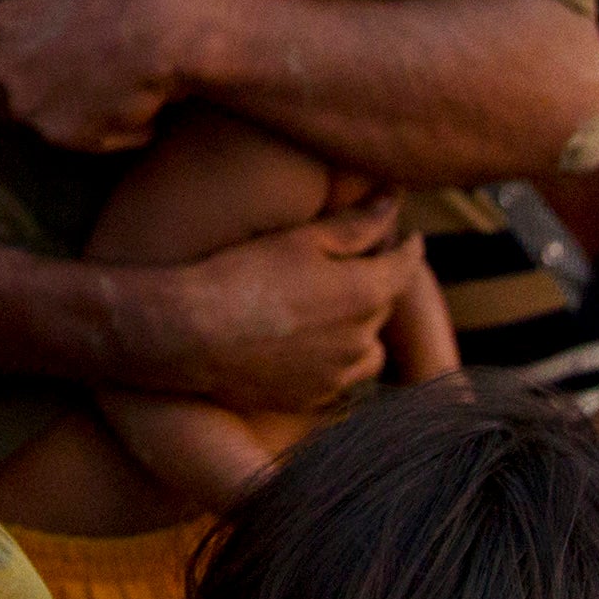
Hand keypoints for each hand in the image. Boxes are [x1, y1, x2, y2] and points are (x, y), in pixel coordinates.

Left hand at [0, 0, 208, 154]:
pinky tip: (140, 108)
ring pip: (46, 127)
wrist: (164, 28)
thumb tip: (51, 39)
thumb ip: (43, 25)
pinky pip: (89, 142)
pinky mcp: (63, 138)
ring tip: (120, 94)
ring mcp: (28, 109)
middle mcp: (1, 72)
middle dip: (35, 101)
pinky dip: (114, 133)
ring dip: (76, 119)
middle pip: (5, 104)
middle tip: (79, 89)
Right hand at [136, 207, 426, 421]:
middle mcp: (360, 339)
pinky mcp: (312, 398)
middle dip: (375, 284)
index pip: (406, 266)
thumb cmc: (242, 275)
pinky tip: (306, 345)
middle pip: (383, 305)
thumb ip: (356, 223)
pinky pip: (340, 377)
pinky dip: (335, 360)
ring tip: (331, 313)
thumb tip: (395, 200)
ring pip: (368, 348)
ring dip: (360, 329)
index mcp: (365, 293)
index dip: (408, 247)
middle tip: (350, 265)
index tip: (407, 239)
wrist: (190, 334)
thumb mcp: (301, 239)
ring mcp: (338, 374)